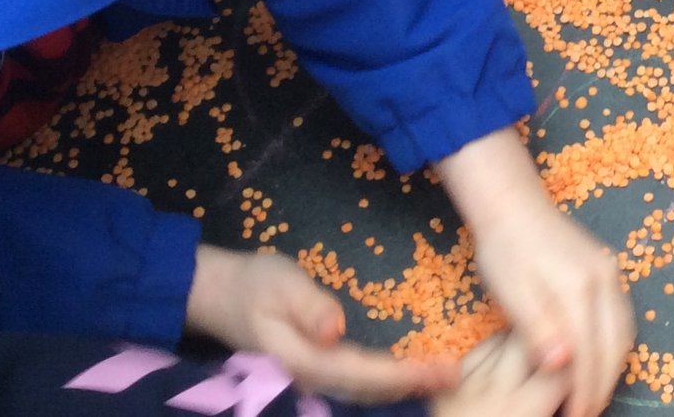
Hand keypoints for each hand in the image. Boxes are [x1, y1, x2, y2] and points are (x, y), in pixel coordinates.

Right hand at [185, 246, 458, 402]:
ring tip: (441, 377)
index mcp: (303, 359)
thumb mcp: (280, 284)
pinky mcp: (312, 369)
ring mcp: (308, 378)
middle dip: (412, 384)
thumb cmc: (253, 284)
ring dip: (401, 386)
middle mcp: (308, 378)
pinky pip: (353, 382)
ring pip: (361, 391)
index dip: (403, 373)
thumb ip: (309, 307)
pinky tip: (406, 373)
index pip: (363, 372)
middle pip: (367, 389)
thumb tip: (335, 332)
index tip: (442, 367)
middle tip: (455, 374)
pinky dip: (383, 381)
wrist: (218, 295)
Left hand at [435, 131, 633, 416]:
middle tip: (586, 412)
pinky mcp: (607, 268)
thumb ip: (538, 329)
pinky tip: (600, 358)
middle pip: (616, 344)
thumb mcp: (511, 293)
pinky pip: (622, 314)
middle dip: (604, 384)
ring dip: (614, 366)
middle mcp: (604, 279)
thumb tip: (563, 364)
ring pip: (625, 330)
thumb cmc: (504, 252)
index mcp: (579, 287)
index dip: (585, 390)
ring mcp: (610, 271)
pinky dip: (616, 344)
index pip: (590, 352)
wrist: (513, 206)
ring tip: (593, 393)